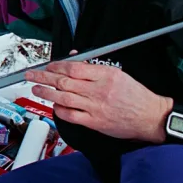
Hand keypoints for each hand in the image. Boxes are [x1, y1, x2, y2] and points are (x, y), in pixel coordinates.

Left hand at [25, 61, 172, 142]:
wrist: (151, 117)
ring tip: (36, 89)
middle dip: (43, 77)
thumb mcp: (118, 73)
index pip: (73, 68)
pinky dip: (59, 110)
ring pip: (63, 98)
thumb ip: (94, 67)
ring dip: (46, 93)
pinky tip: (53, 105)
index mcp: (105, 75)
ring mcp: (95, 107)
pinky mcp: (95, 122)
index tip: (47, 66)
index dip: (56, 66)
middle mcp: (98, 91)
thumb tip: (75, 59)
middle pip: (64, 82)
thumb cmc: (136, 96)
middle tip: (31, 75)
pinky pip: (71, 115)